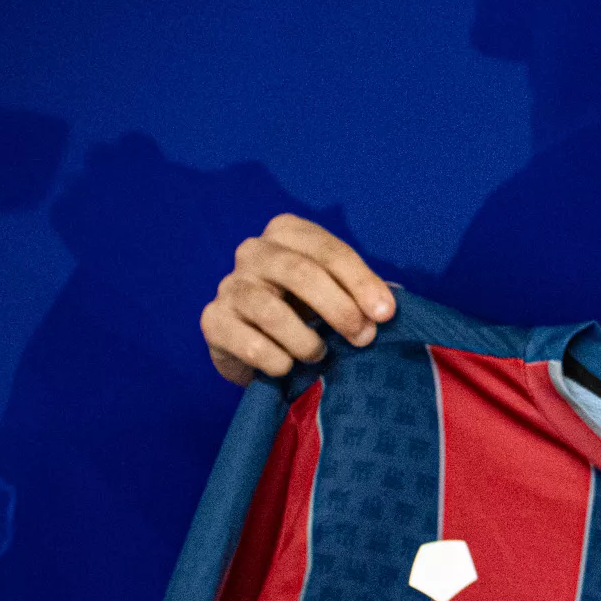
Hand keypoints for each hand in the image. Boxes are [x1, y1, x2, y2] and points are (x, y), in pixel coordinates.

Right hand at [200, 214, 394, 383]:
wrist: (255, 343)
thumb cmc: (305, 310)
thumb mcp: (335, 292)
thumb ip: (359, 294)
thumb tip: (387, 309)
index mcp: (288, 233)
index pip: (329, 250)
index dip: (361, 282)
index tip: (385, 313)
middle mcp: (254, 251)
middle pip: (300, 272)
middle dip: (339, 308)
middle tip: (363, 338)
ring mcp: (229, 285)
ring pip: (270, 310)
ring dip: (305, 340)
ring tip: (319, 355)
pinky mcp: (213, 320)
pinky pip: (247, 341)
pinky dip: (275, 359)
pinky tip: (287, 367)